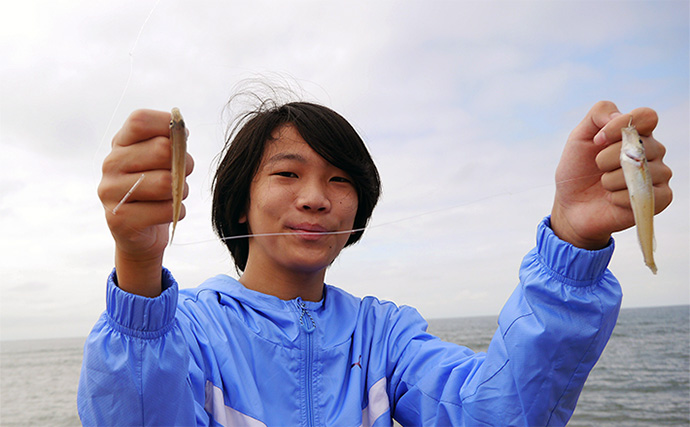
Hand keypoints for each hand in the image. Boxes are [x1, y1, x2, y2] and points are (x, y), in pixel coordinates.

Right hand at [98, 109, 193, 295]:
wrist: (141, 234)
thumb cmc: (157, 189)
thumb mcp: (163, 160)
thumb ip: (171, 142)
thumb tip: (181, 131)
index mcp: (120, 143)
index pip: (140, 120)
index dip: (167, 125)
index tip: (179, 139)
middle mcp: (110, 164)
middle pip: (161, 149)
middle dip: (184, 164)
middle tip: (181, 174)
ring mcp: (110, 192)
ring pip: (166, 182)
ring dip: (181, 191)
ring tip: (174, 195)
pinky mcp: (118, 219)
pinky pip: (166, 210)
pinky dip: (177, 212)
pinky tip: (166, 213)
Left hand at [550, 101, 671, 248]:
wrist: (572, 206)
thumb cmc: (577, 171)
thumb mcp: (578, 137)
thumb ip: (598, 115)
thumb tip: (619, 115)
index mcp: (637, 133)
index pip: (647, 116)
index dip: (621, 124)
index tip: (597, 139)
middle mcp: (653, 151)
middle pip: (641, 144)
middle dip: (606, 158)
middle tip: (597, 168)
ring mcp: (659, 174)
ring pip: (641, 170)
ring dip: (610, 180)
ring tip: (604, 186)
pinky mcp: (661, 198)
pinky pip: (645, 193)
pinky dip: (619, 197)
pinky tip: (612, 199)